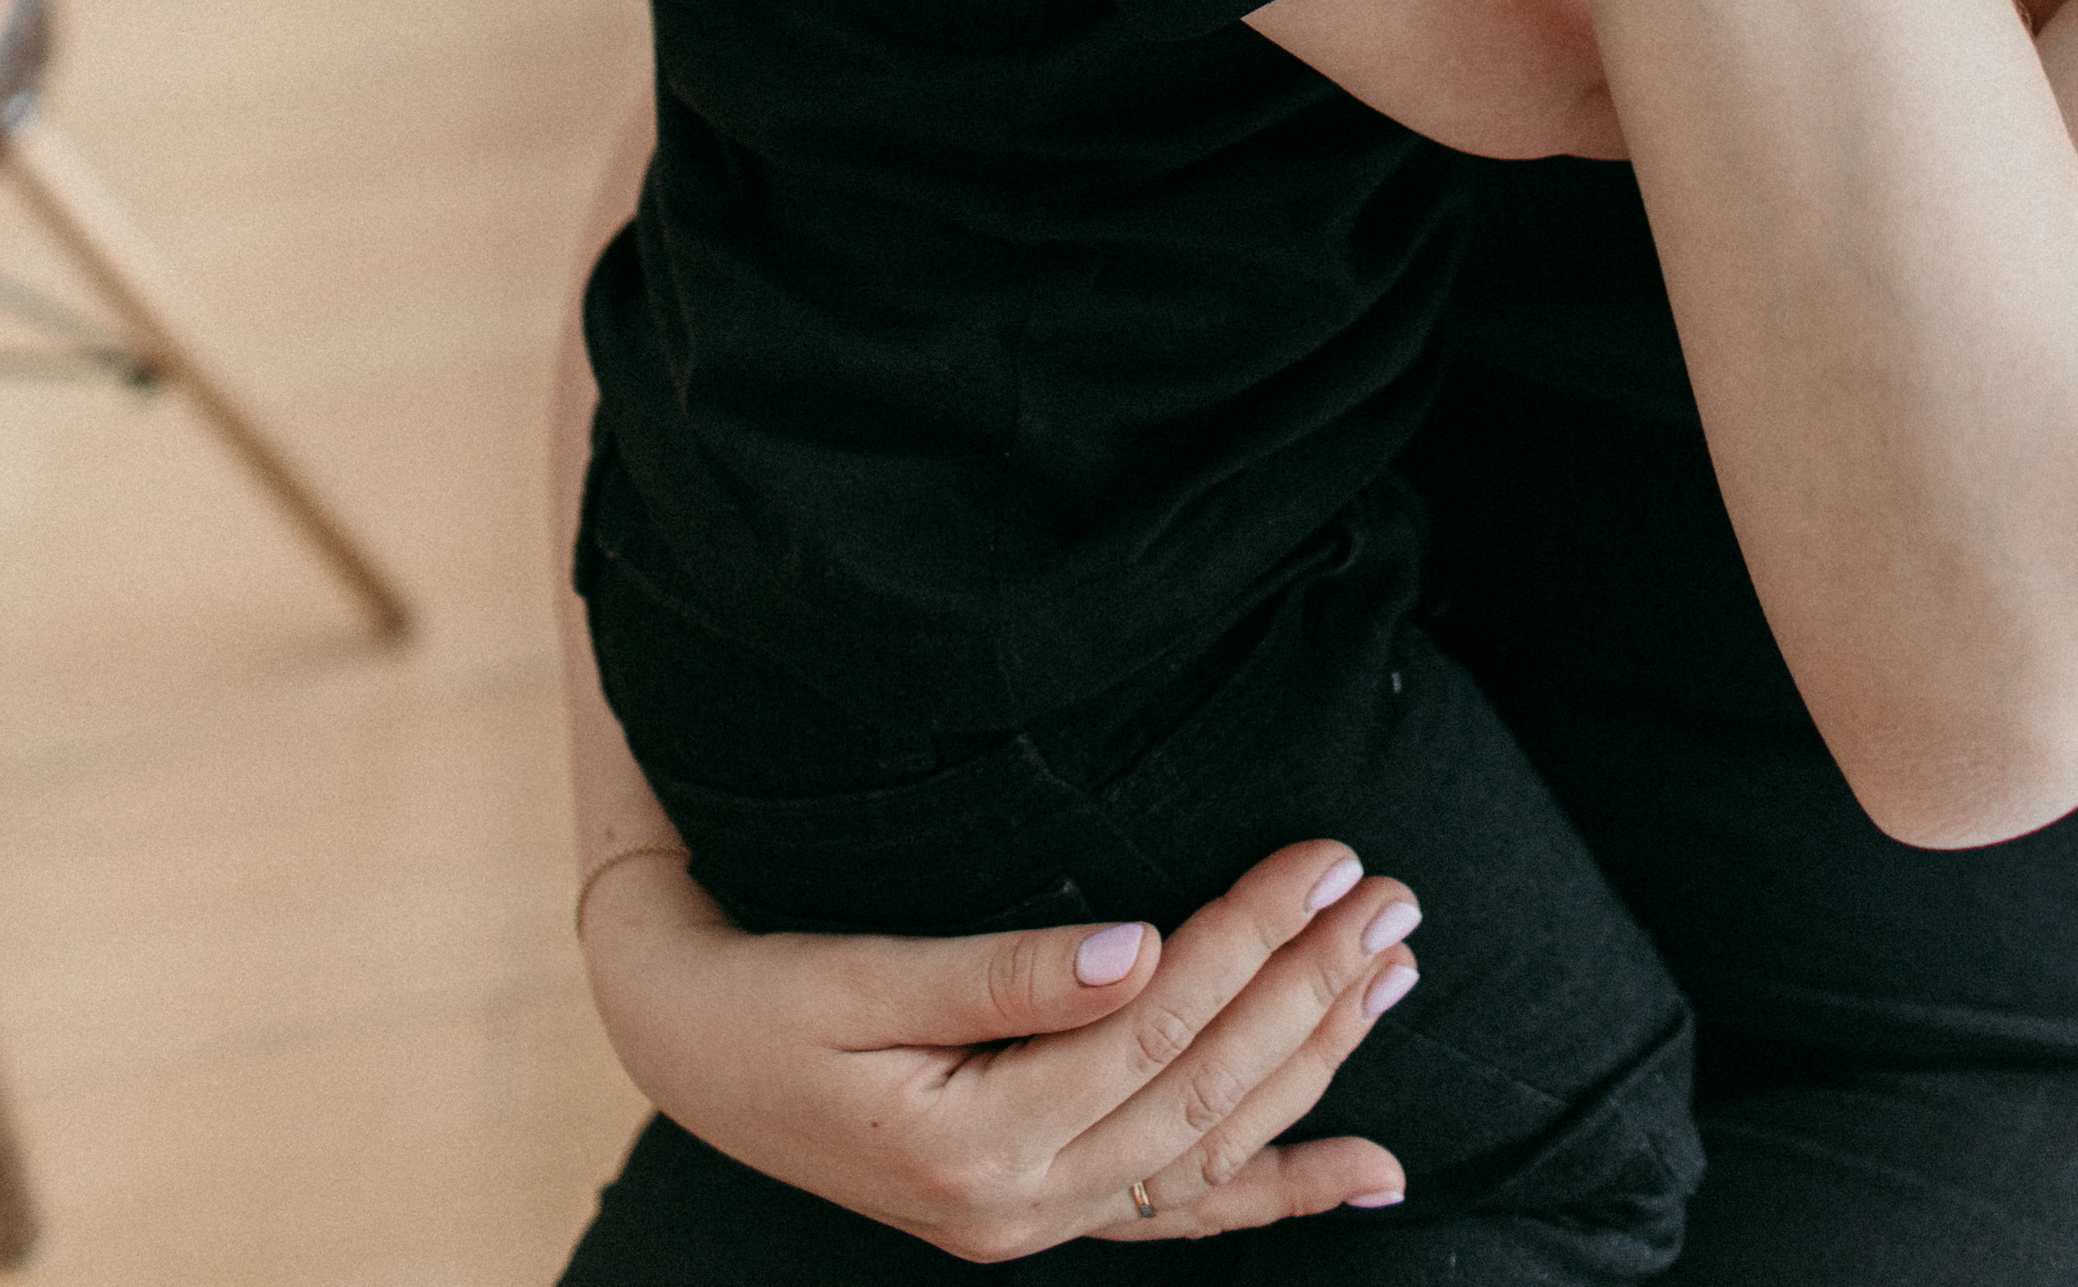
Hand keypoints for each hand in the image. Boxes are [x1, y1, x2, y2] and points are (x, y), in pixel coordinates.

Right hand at [578, 833, 1422, 1252]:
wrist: (679, 1039)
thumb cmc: (760, 990)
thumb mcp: (856, 972)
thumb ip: (997, 972)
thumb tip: (1135, 948)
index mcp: (975, 1143)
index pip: (1157, 1028)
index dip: (1251, 939)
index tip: (1327, 857)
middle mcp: (1018, 1207)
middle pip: (1202, 1087)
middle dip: (1310, 988)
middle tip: (1394, 897)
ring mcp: (1033, 1222)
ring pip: (1208, 1145)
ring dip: (1315, 1063)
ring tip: (1398, 975)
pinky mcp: (1035, 1211)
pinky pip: (1182, 1213)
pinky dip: (1280, 1189)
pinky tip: (1372, 1173)